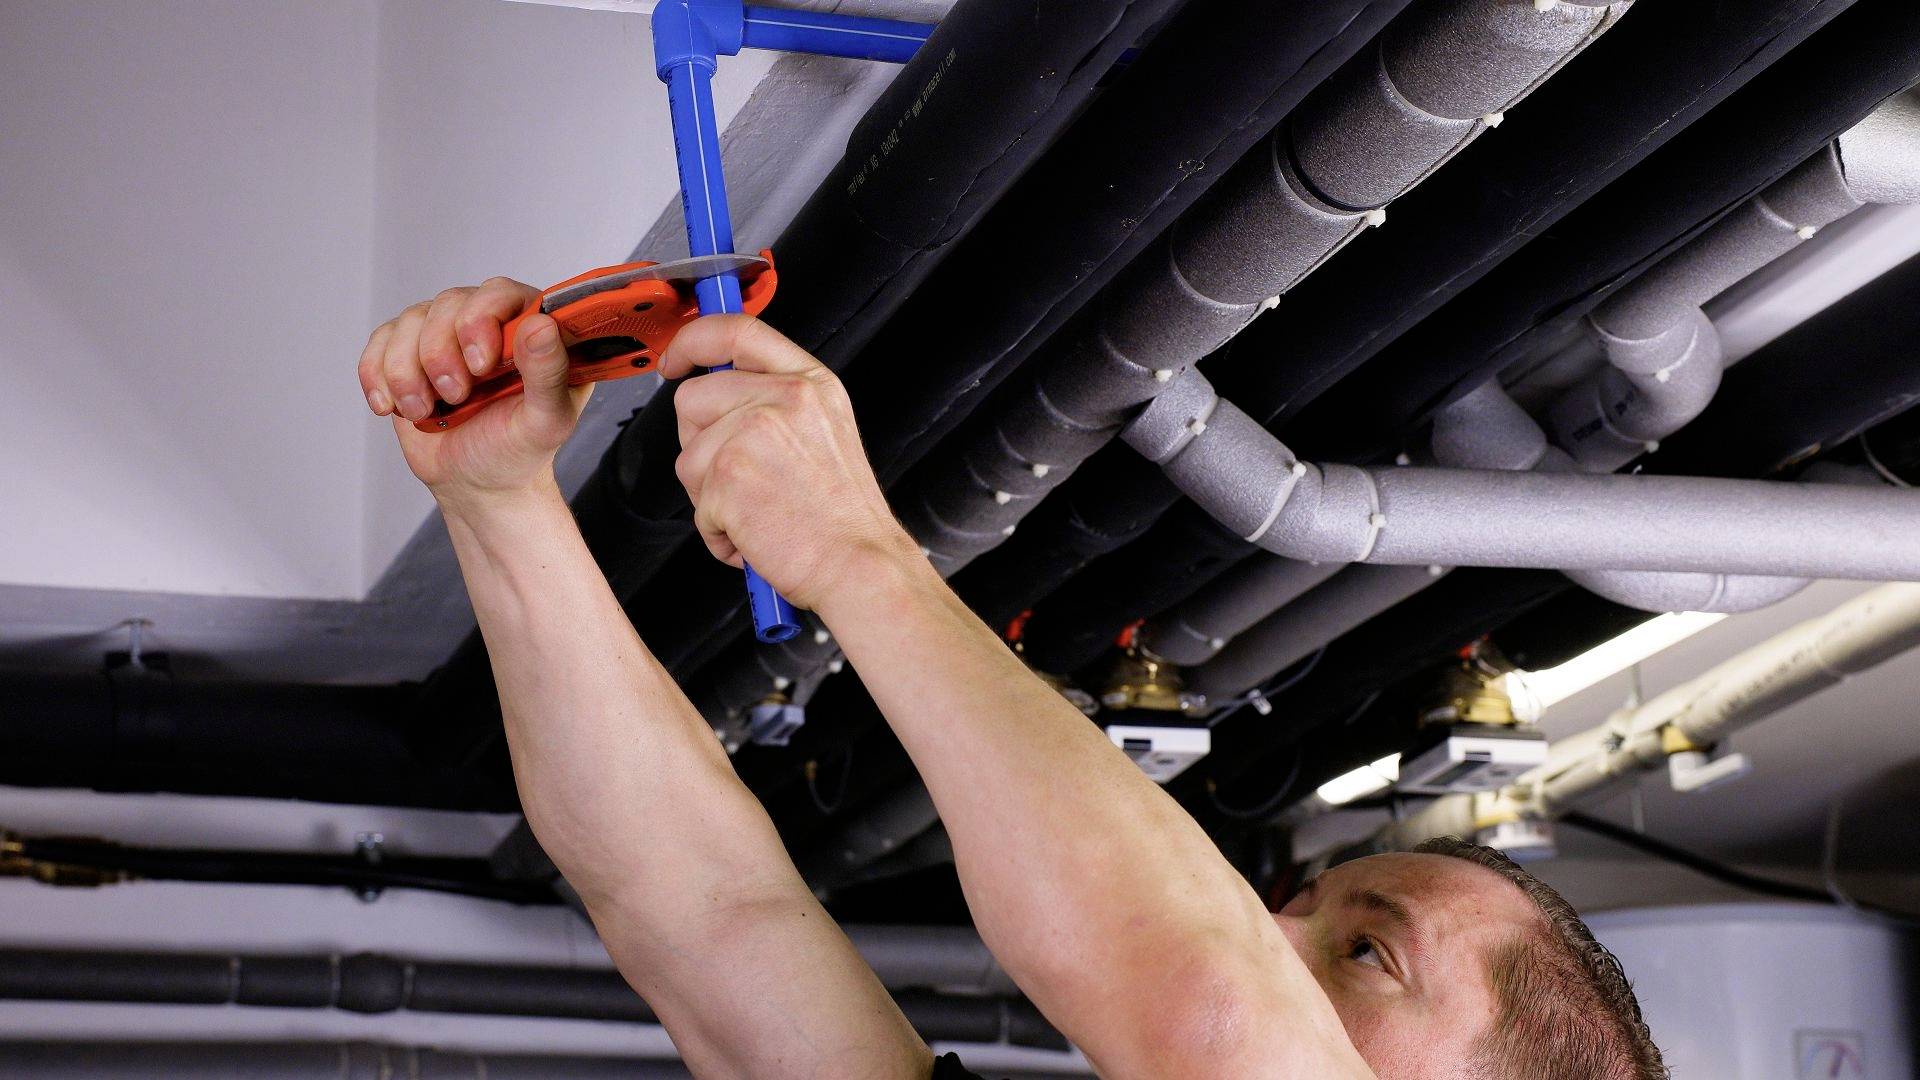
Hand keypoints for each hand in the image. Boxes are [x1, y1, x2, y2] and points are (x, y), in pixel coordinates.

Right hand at [358, 277, 589, 505]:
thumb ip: (549, 374)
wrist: (477, 483)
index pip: (503, 293)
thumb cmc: (518, 450)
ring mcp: (446, 334)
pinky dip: (378, 375)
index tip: (480, 365)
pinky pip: (380, 341)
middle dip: (441, 353)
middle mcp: (489, 323)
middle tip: (455, 395)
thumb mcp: (546, 422)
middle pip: (450, 303)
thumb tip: (540, 326)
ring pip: (411, 321)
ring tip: (425, 410)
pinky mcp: (408, 351)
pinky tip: (393, 405)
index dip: (482, 319)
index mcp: (531, 332)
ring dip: (408, 371)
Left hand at [665, 316, 918, 609]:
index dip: (694, 339)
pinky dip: (718, 532)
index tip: (675, 359)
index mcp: (810, 384)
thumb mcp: (825, 433)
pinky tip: (756, 535)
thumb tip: (716, 390)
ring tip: (758, 513)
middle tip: (742, 479)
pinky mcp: (728, 476)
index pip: (737, 332)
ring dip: (710, 496)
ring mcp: (753, 433)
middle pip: (692, 398)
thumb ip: (775, 400)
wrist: (860, 566)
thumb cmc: (843, 518)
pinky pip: (695, 505)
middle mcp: (784, 399)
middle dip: (700, 443)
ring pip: (687, 456)